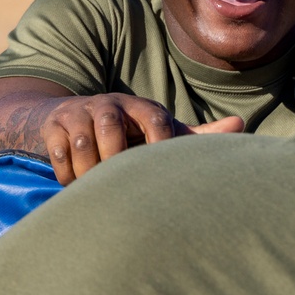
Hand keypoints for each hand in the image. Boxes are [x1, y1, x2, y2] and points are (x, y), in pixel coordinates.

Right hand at [40, 93, 243, 182]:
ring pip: (84, 142)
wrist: (69, 118)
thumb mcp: (160, 131)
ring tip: (97, 189)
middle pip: (112, 128)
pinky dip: (67, 173)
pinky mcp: (53, 126)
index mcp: (141, 107)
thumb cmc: (128, 133)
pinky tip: (75, 185)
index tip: (155, 173)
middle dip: (114, 160)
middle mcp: (110, 105)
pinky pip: (58, 152)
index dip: (159, 144)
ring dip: (90, 170)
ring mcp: (79, 113)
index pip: (155, 119)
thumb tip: (242, 124)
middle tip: (118, 185)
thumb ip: (197, 135)